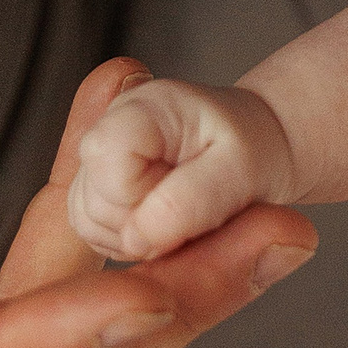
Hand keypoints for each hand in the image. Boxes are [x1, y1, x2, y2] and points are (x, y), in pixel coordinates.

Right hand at [69, 77, 299, 260]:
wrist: (258, 142)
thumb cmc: (251, 146)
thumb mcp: (240, 170)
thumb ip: (191, 201)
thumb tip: (136, 238)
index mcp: (143, 107)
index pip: (107, 162)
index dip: (142, 195)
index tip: (184, 190)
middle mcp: (109, 127)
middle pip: (95, 199)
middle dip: (144, 221)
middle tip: (190, 203)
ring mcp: (97, 159)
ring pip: (89, 220)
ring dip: (138, 234)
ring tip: (181, 210)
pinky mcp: (95, 188)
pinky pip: (93, 231)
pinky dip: (130, 240)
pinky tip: (163, 221)